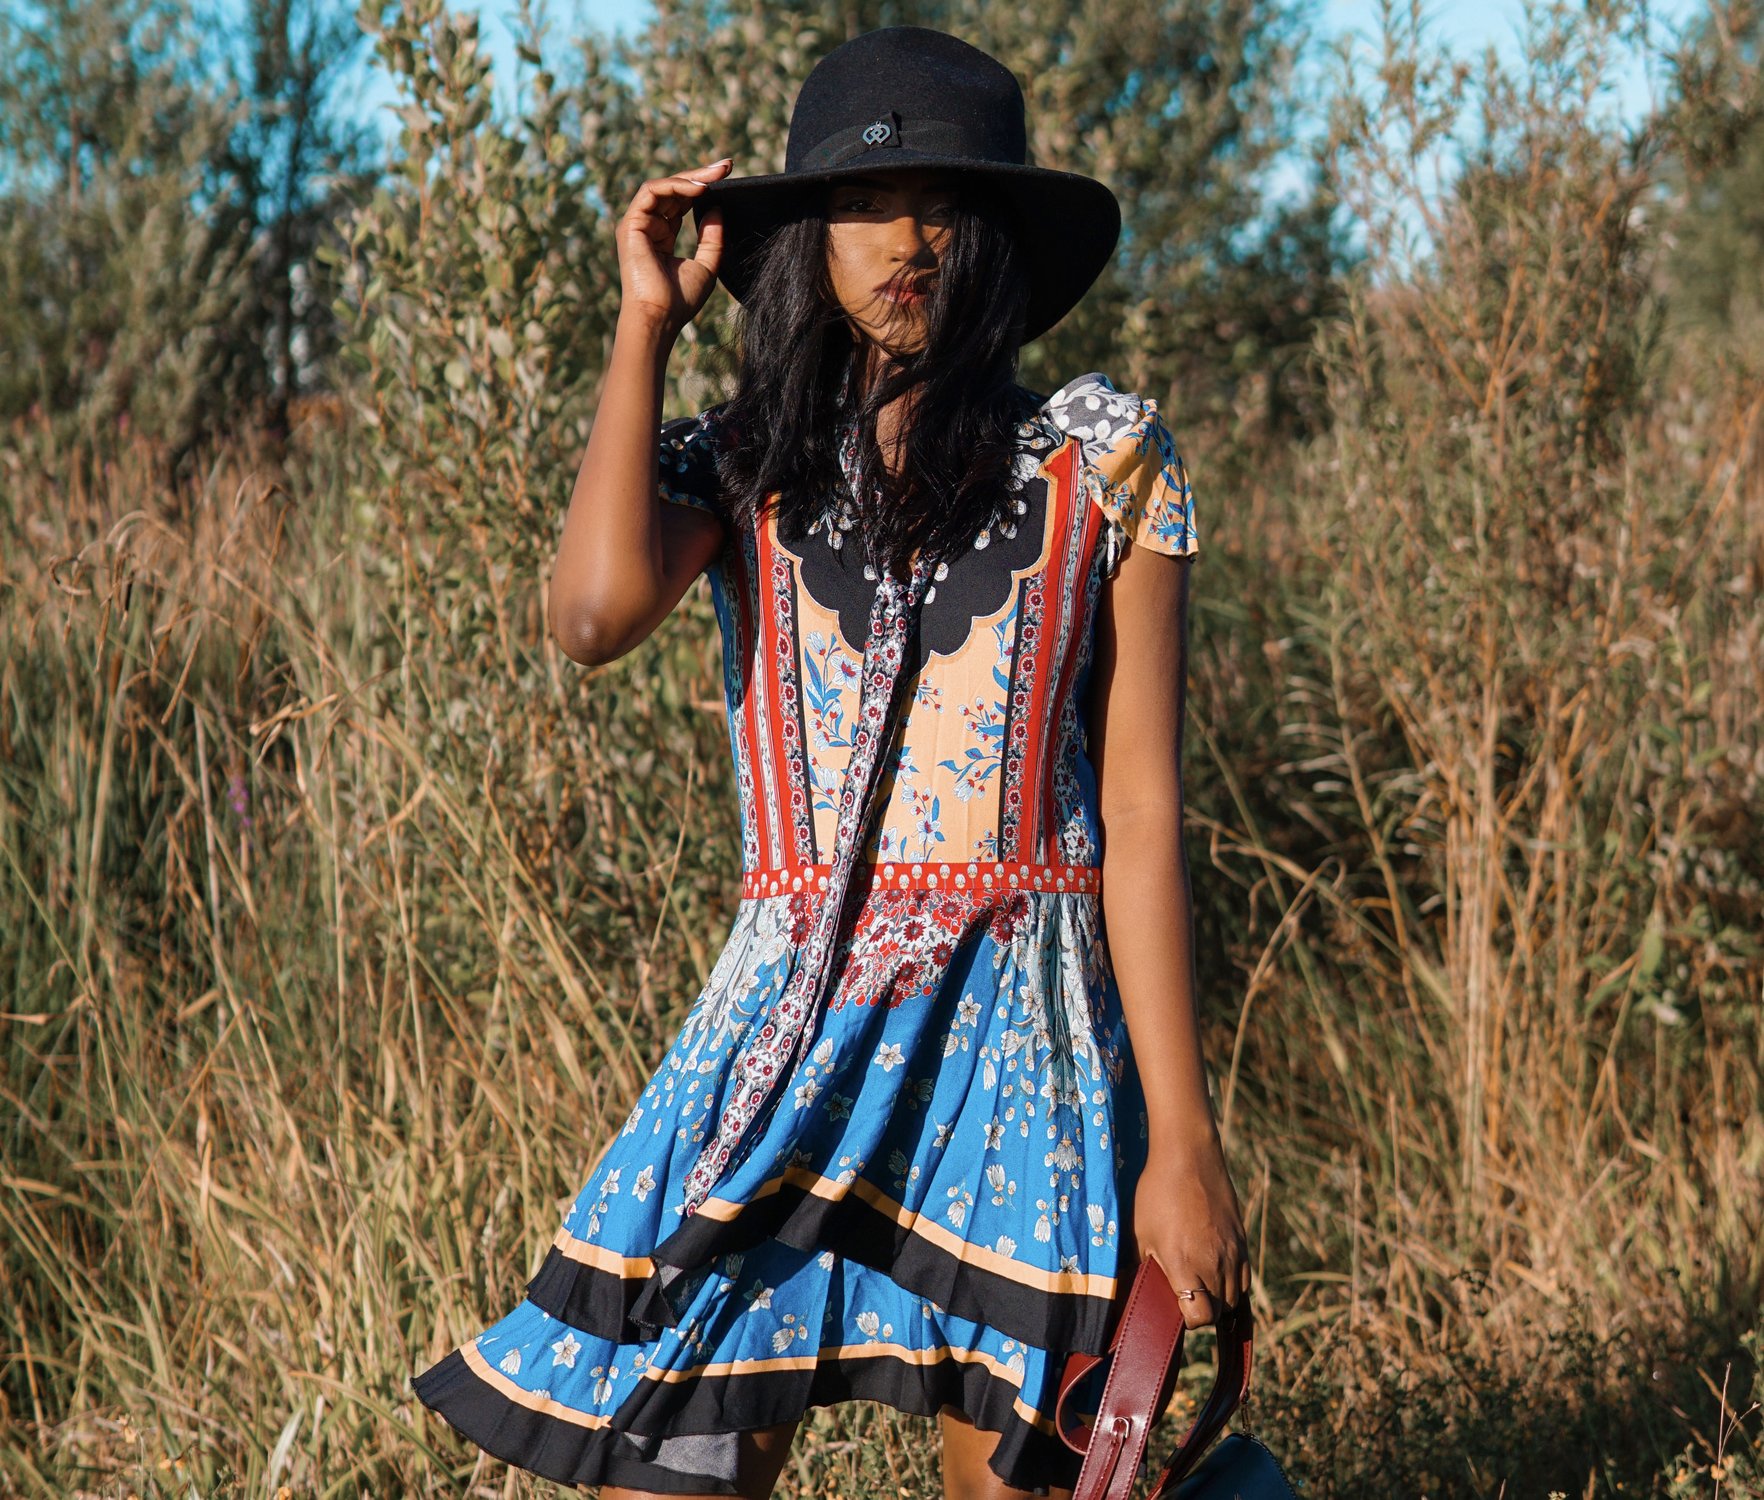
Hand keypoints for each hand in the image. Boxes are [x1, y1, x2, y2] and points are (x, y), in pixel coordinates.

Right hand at [617, 157, 730, 336]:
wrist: (660, 317)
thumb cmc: (680, 300)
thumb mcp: (706, 265)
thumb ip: (712, 238)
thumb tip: (718, 207)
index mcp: (662, 237)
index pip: (682, 203)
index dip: (703, 188)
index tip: (728, 177)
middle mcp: (648, 227)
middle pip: (674, 191)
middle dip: (701, 176)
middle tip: (728, 166)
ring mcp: (637, 224)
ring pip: (663, 186)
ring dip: (691, 177)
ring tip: (716, 175)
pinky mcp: (631, 224)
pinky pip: (652, 192)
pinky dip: (675, 186)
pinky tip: (699, 189)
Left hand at [1130, 1129, 1249, 1330]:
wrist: (1188, 1156)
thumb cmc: (1156, 1193)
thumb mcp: (1138, 1232)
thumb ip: (1138, 1268)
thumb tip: (1128, 1293)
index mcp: (1185, 1264)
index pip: (1200, 1317)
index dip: (1188, 1320)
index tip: (1174, 1307)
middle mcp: (1214, 1263)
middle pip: (1219, 1312)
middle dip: (1202, 1311)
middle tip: (1183, 1296)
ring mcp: (1232, 1252)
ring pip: (1235, 1298)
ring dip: (1218, 1300)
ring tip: (1199, 1286)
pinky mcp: (1242, 1241)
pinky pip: (1244, 1280)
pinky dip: (1232, 1285)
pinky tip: (1216, 1276)